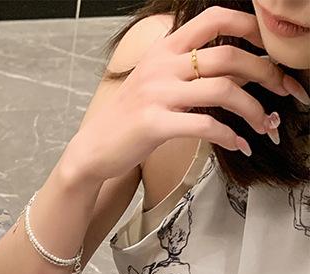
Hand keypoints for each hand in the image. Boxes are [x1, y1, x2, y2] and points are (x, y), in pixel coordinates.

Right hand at [64, 6, 308, 182]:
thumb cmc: (127, 121)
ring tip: (265, 125)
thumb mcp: (154, 82)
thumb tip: (234, 69)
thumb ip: (186, 69)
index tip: (273, 49)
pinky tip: (240, 145)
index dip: (251, 27)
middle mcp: (162, 66)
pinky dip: (230, 136)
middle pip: (230, 57)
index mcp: (164, 50)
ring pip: (223, 91)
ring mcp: (157, 95)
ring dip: (254, 110)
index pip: (216, 19)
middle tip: (285, 92)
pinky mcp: (154, 125)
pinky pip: (205, 126)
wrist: (92, 151)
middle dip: (267, 74)